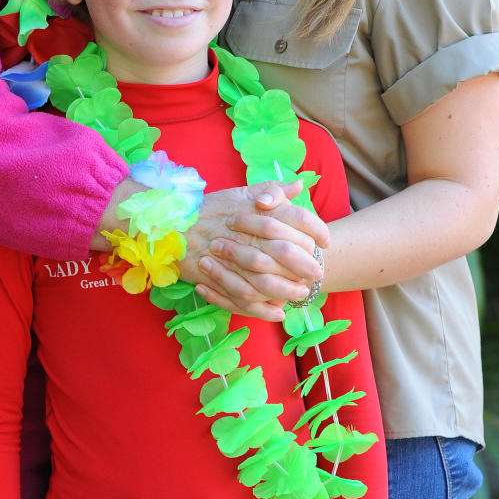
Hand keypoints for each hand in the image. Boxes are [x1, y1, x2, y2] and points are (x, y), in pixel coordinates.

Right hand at [182, 181, 329, 321]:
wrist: (173, 223)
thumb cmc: (211, 208)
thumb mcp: (242, 193)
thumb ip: (273, 190)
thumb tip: (300, 185)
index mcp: (257, 209)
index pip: (297, 217)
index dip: (317, 230)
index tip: (325, 242)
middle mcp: (248, 234)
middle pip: (287, 251)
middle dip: (306, 265)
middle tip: (317, 273)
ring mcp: (233, 259)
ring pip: (268, 280)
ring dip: (288, 290)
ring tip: (300, 294)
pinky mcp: (219, 279)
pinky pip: (245, 299)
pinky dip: (263, 309)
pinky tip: (278, 312)